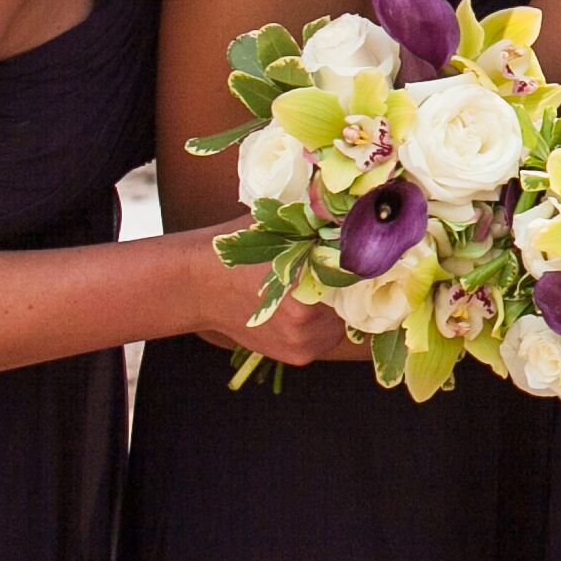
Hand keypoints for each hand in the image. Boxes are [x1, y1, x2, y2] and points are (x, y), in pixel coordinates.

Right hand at [182, 227, 355, 367]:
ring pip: (343, 321)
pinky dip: (323, 323)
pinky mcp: (298, 357)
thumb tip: (360, 203)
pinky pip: (327, 337)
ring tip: (316, 286)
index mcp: (302, 283)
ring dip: (337, 306)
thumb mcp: (278, 224)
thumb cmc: (240, 251)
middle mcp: (305, 320)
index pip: (357, 275)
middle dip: (348, 284)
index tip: (360, 250)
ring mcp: (302, 343)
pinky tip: (304, 305)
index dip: (360, 260)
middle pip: (353, 300)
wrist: (200, 287)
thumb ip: (320, 217)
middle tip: (336, 266)